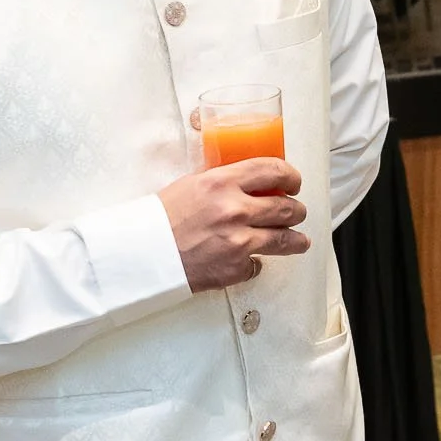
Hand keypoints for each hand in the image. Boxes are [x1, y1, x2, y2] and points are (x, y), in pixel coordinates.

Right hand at [157, 157, 309, 292]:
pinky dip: (254, 264)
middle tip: (297, 212)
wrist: (140, 253)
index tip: (294, 182)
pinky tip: (250, 261)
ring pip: (285, 239)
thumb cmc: (160, 218)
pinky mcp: (234, 269)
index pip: (273, 170)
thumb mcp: (192, 184)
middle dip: (297, 210)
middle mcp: (235, 210)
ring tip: (299, 241)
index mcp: (222, 182)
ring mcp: (238, 242)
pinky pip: (257, 265)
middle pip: (287, 208)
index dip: (290, 176)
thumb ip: (224, 182)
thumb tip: (250, 183)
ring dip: (296, 240)